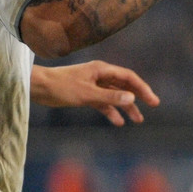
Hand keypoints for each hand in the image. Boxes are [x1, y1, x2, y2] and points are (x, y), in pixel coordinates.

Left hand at [30, 61, 158, 125]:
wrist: (40, 88)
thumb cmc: (62, 86)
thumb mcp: (88, 94)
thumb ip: (110, 97)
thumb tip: (131, 99)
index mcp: (102, 69)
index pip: (128, 77)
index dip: (142, 89)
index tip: (153, 101)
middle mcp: (100, 75)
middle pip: (124, 85)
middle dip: (138, 97)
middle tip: (152, 106)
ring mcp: (93, 85)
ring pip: (114, 96)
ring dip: (126, 107)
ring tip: (137, 120)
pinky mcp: (85, 94)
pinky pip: (103, 103)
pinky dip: (110, 111)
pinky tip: (118, 122)